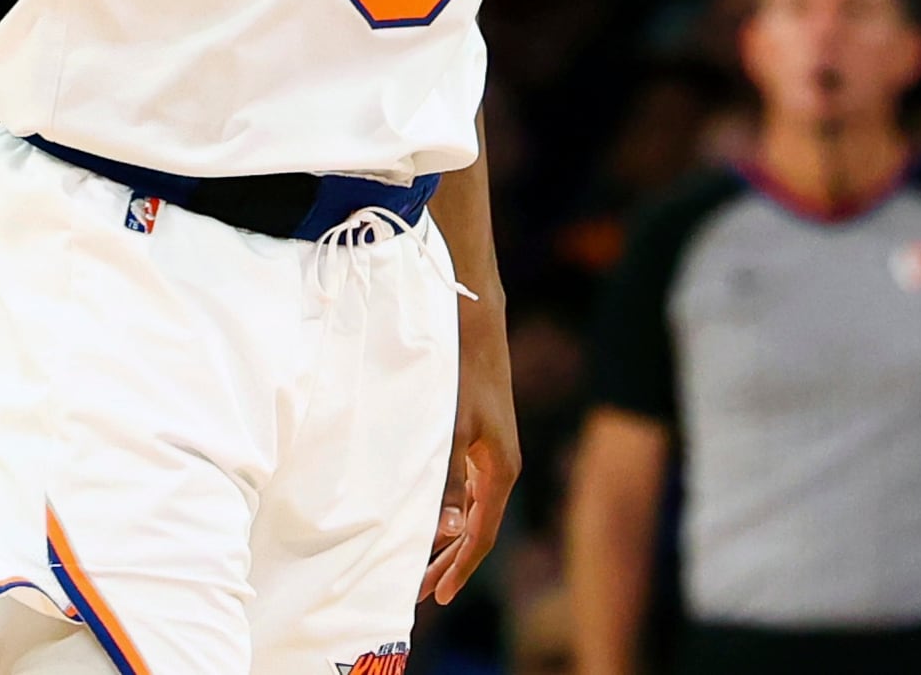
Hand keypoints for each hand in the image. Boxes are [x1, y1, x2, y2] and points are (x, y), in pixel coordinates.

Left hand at [419, 309, 520, 605]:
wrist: (473, 325)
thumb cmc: (460, 372)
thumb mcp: (450, 426)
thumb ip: (447, 477)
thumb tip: (450, 528)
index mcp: (500, 471)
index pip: (481, 534)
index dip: (459, 567)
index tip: (438, 595)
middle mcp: (499, 466)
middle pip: (476, 527)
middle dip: (449, 561)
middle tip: (420, 592)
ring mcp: (490, 452)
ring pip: (470, 509)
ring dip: (447, 537)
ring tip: (420, 565)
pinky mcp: (478, 438)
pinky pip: (465, 487)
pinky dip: (448, 509)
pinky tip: (429, 517)